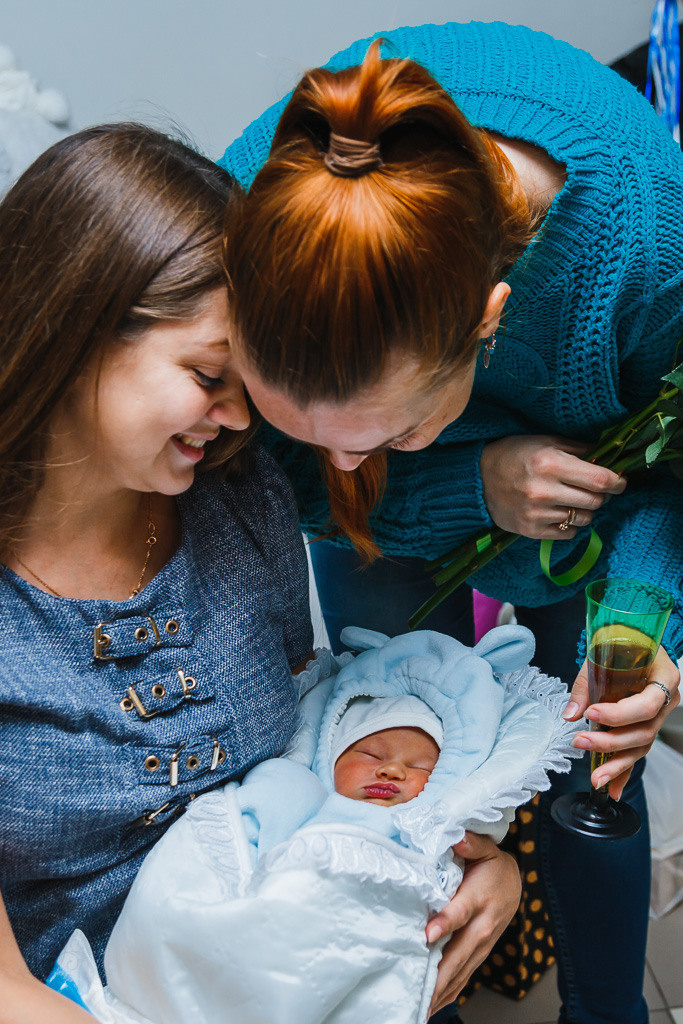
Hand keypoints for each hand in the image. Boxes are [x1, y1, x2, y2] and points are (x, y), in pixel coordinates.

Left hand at [426, 832, 520, 1015]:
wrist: (514, 884)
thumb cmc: (492, 866)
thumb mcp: (484, 848)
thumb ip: (470, 843)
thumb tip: (456, 836)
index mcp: (479, 898)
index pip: (460, 913)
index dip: (444, 923)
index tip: (427, 934)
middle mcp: (481, 927)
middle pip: (458, 953)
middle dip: (437, 973)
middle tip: (417, 989)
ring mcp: (481, 945)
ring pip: (459, 971)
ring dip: (439, 989)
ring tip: (418, 1005)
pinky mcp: (478, 954)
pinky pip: (463, 978)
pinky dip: (448, 993)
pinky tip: (431, 1005)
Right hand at [480, 435, 625, 537]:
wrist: (477, 479)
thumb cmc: (515, 454)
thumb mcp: (545, 442)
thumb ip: (579, 450)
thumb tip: (609, 459)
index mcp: (550, 463)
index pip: (600, 480)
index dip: (617, 482)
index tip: (621, 481)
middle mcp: (544, 490)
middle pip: (595, 501)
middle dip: (602, 495)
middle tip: (595, 489)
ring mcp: (537, 513)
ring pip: (584, 518)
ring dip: (586, 510)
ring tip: (573, 499)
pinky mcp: (530, 530)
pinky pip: (568, 532)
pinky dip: (570, 523)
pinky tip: (559, 511)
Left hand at [564, 645, 680, 798]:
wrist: (633, 638)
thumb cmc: (621, 642)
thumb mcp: (602, 654)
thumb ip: (586, 684)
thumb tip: (570, 715)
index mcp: (665, 676)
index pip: (648, 704)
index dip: (620, 713)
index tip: (592, 712)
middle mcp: (668, 699)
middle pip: (644, 731)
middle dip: (610, 742)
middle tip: (581, 742)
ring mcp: (660, 716)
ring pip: (641, 746)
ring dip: (616, 763)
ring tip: (595, 777)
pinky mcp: (647, 728)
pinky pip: (637, 751)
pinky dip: (622, 771)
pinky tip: (611, 789)